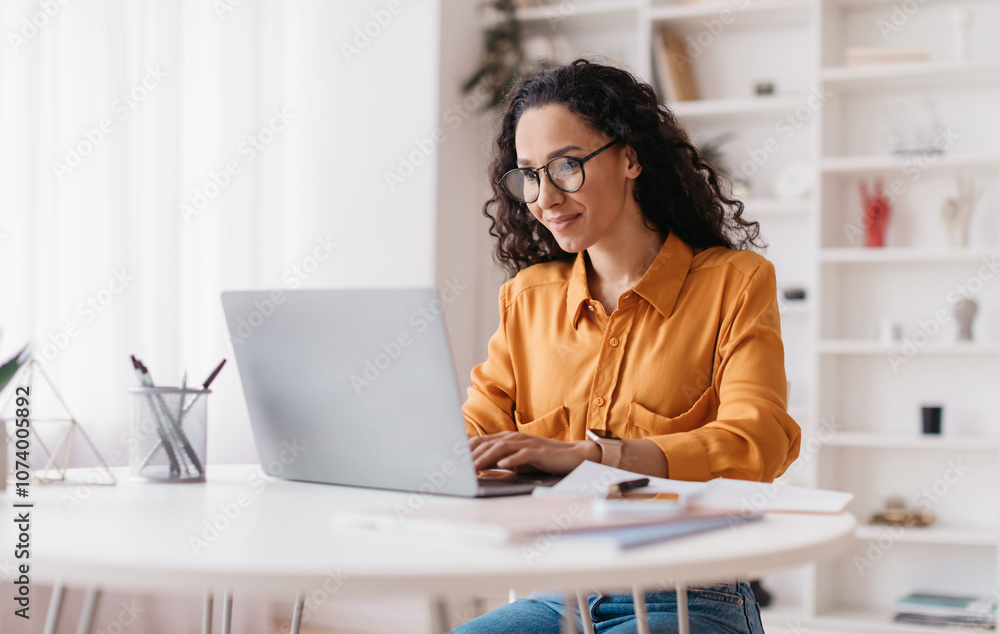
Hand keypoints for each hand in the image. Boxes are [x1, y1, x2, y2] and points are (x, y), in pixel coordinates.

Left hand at [469, 431, 600, 475]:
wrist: (572, 456)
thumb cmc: (542, 459)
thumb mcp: (516, 460)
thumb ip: (498, 460)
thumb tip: (476, 466)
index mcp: (506, 439)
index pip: (480, 442)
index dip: (465, 451)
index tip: (451, 462)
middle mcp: (514, 438)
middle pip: (487, 444)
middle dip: (470, 456)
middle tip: (457, 468)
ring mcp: (527, 443)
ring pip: (501, 448)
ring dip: (485, 458)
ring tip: (473, 468)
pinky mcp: (539, 451)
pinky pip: (522, 455)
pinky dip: (511, 459)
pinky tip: (501, 466)